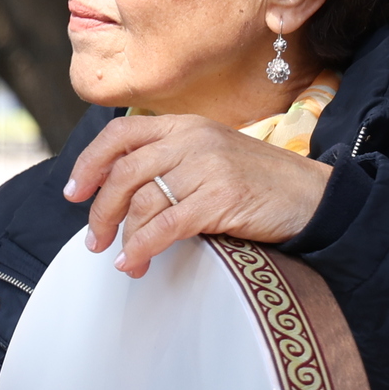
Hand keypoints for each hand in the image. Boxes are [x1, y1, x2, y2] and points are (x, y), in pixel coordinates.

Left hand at [65, 114, 332, 278]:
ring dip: (123, 238)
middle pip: (123, 173)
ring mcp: (207, 166)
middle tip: (94, 241)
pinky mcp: (220, 197)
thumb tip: (121, 196)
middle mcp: (192, 139)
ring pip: (141, 202)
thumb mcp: (211, 158)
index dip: (89, 164)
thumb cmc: (260, 184)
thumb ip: (171, 164)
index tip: (74, 193)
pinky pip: (164, 226)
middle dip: (100, 211)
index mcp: (185, 126)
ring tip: (122, 260)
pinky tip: (135, 263)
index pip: (120, 135)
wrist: (314, 196)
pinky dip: (142, 248)